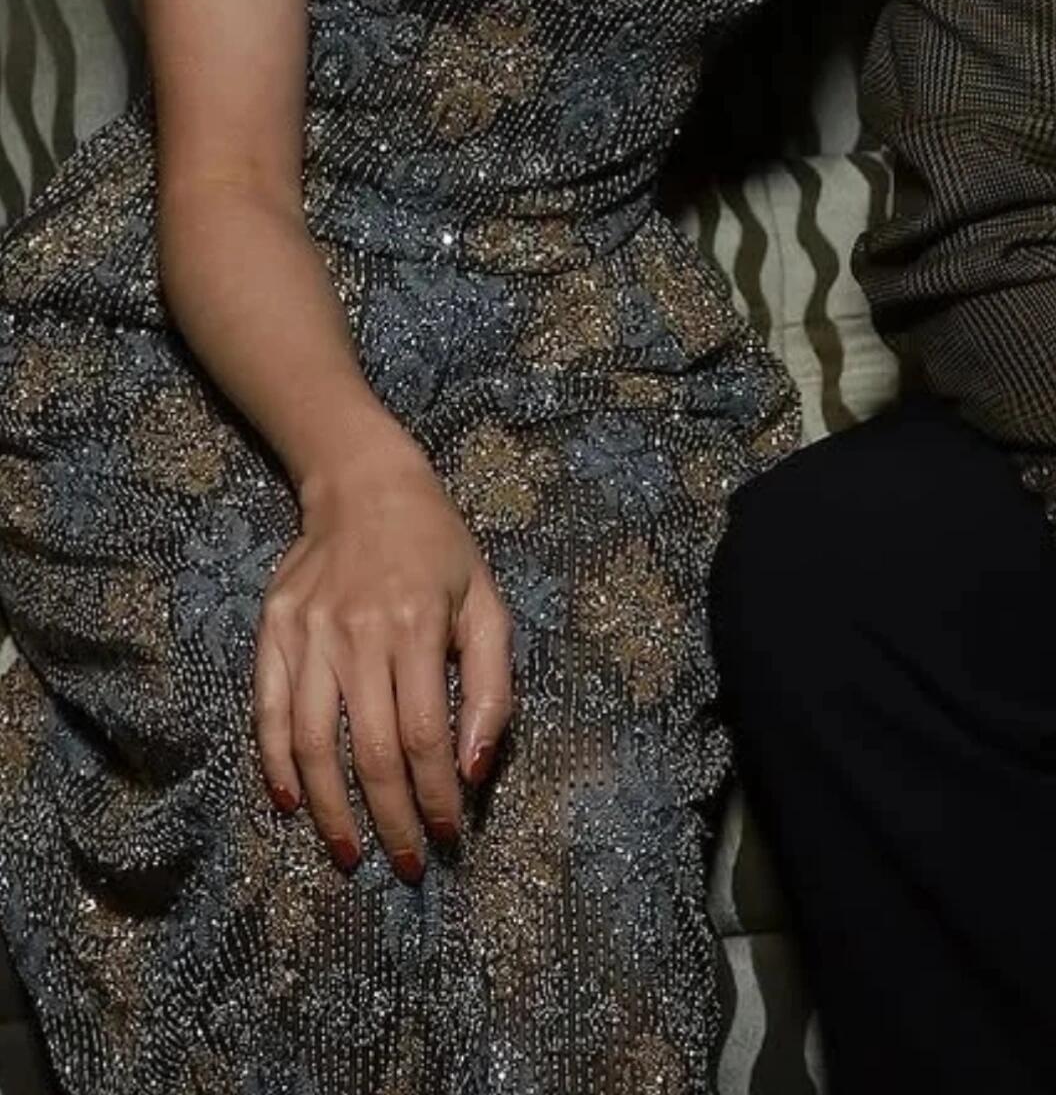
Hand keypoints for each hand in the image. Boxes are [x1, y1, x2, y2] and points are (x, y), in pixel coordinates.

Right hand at [253, 434, 513, 877]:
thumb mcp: (487, 602)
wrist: (365, 486)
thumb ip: (494, 685)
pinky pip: (266, 713)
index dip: (436, 795)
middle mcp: (358, 632)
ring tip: (351, 852)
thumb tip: (474, 769)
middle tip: (406, 864)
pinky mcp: (272, 632)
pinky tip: (293, 805)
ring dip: (331, 811)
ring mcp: (307, 633)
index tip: (447, 836)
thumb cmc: (438, 549)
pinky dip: (276, 766)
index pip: (425, 735)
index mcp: (417, 624)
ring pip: (311, 744)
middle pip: (369, 751)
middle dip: (391, 818)